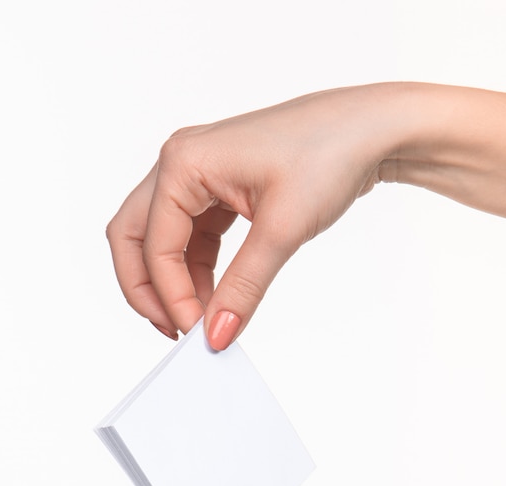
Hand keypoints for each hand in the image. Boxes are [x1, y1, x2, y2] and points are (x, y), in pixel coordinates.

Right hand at [106, 85, 394, 348]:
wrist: (369, 130)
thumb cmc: (329, 154)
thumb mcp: (282, 229)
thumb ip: (244, 287)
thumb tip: (218, 334)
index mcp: (184, 162)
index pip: (155, 245)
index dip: (172, 296)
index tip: (198, 334)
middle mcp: (181, 162)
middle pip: (136, 236)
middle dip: (148, 287)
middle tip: (174, 330)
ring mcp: (199, 173)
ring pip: (162, 238)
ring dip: (175, 280)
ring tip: (202, 319)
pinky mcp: (220, 186)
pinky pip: (194, 233)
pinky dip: (198, 266)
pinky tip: (215, 294)